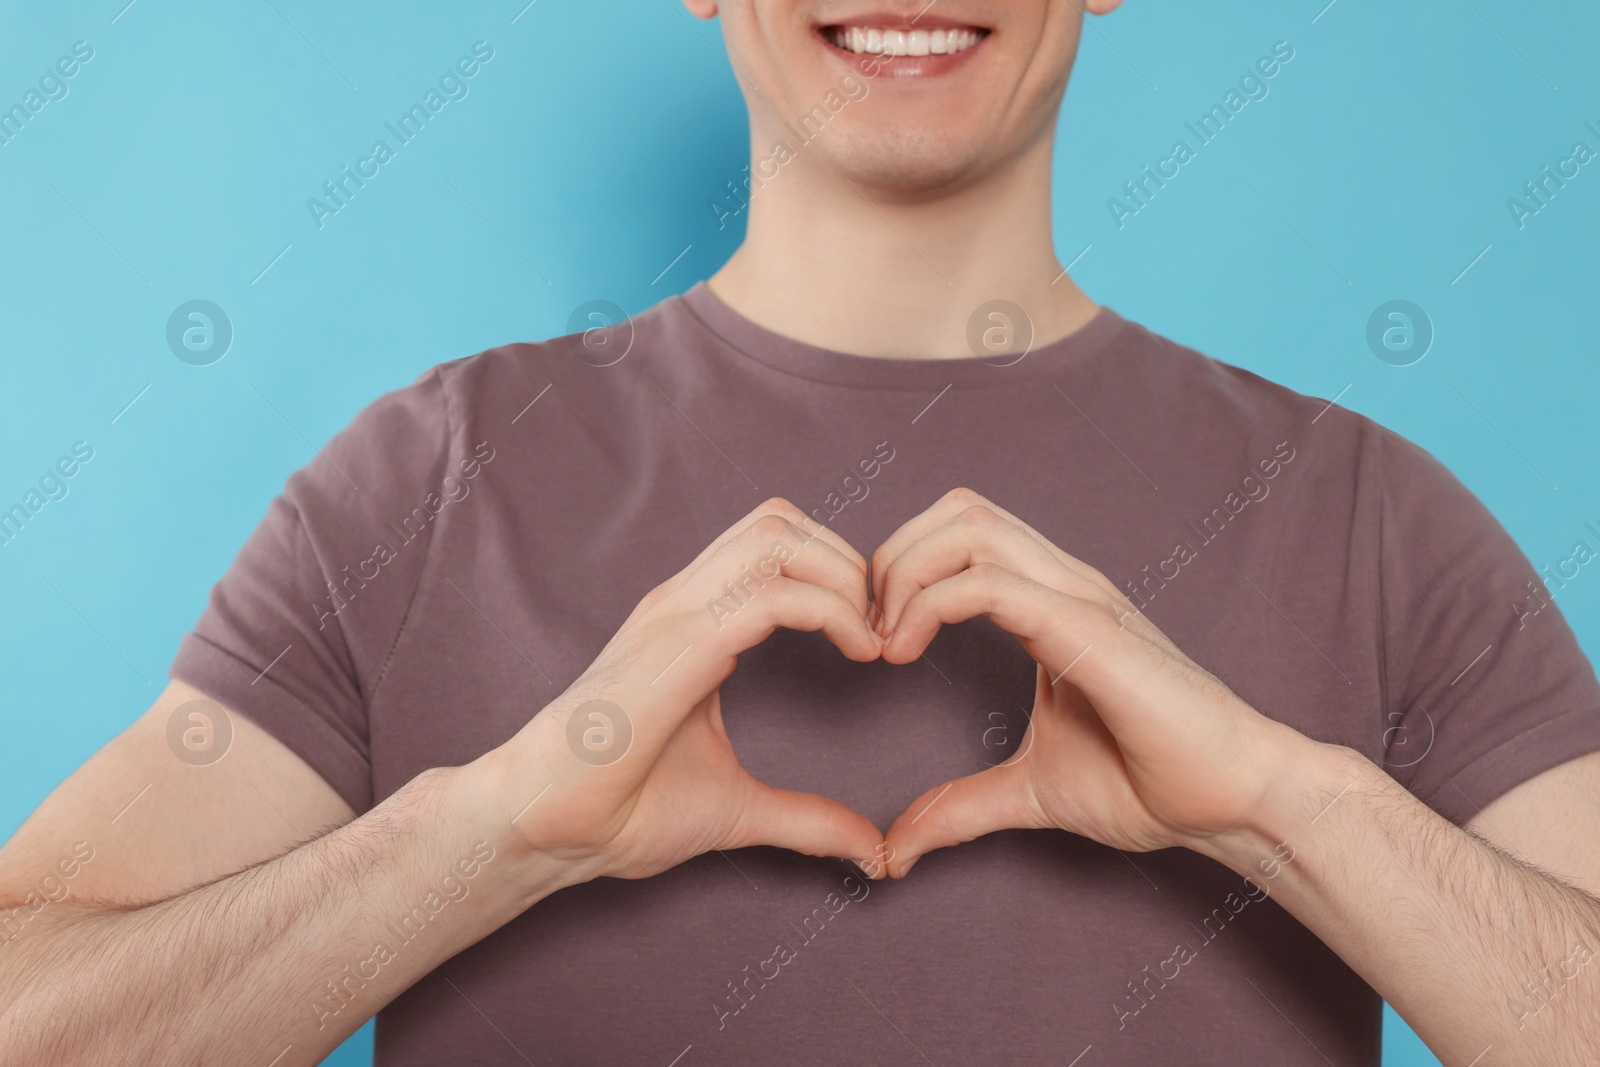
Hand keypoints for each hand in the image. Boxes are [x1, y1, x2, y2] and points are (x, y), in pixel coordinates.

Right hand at [485, 499, 888, 885]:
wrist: (543, 829)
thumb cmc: (619, 810)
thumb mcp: (737, 808)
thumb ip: (806, 818)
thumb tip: (871, 850)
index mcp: (691, 621)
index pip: (773, 544)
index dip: (836, 573)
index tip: (876, 639)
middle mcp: (681, 602)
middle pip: (780, 520)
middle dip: (848, 561)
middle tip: (883, 630)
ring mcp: (674, 616)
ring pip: (776, 536)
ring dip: (842, 576)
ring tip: (871, 638)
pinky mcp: (675, 647)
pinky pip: (768, 595)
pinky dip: (828, 610)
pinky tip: (857, 652)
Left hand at [873, 488, 1296, 875]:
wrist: (1235, 800)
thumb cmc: (1154, 783)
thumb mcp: (1031, 791)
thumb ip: (963, 807)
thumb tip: (899, 847)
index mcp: (1051, 603)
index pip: (961, 534)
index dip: (901, 570)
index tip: (873, 643)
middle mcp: (1065, 583)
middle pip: (957, 508)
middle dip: (893, 557)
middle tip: (869, 634)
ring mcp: (1079, 598)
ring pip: (969, 525)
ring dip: (905, 572)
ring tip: (887, 643)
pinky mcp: (1088, 630)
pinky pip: (991, 583)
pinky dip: (929, 605)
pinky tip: (906, 653)